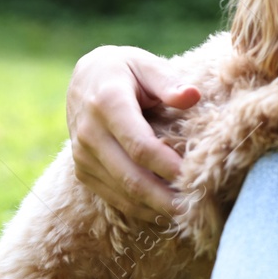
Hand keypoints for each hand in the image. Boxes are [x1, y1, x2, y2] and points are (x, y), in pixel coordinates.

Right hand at [67, 44, 201, 222]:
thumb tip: (192, 96)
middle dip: (163, 197)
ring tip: (185, 214)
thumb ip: (168, 81)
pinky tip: (163, 213)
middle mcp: (89, 133)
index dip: (167, 165)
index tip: (193, 177)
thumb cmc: (124, 69)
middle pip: (130, 176)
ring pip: (121, 192)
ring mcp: (83, 155)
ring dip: (153, 207)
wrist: (84, 78)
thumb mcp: (145, 64)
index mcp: (107, 103)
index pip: (139, 145)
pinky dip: (138, 208)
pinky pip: (112, 196)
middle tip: (194, 208)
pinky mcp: (83, 170)